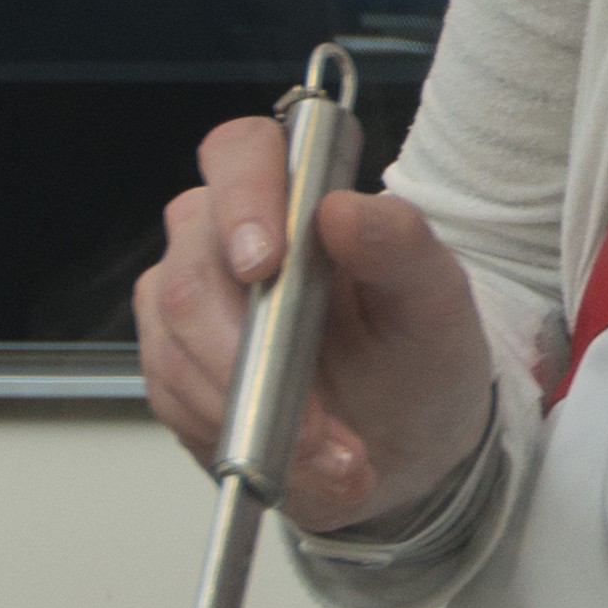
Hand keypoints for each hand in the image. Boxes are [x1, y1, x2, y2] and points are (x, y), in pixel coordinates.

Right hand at [131, 107, 501, 533]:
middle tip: (320, 418)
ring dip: (253, 412)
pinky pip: (173, 396)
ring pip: (176, 345)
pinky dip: (234, 435)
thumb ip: (398, 244)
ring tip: (327, 450)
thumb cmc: (419, 353)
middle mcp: (225, 236)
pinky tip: (287, 453)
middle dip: (255, 358)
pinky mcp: (171, 362)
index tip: (265, 265)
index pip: (240, 154)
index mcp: (297, 195)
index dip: (241, 202)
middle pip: (193, 271)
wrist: (403, 438)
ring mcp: (188, 299)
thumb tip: (342, 210)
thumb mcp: (436, 301)